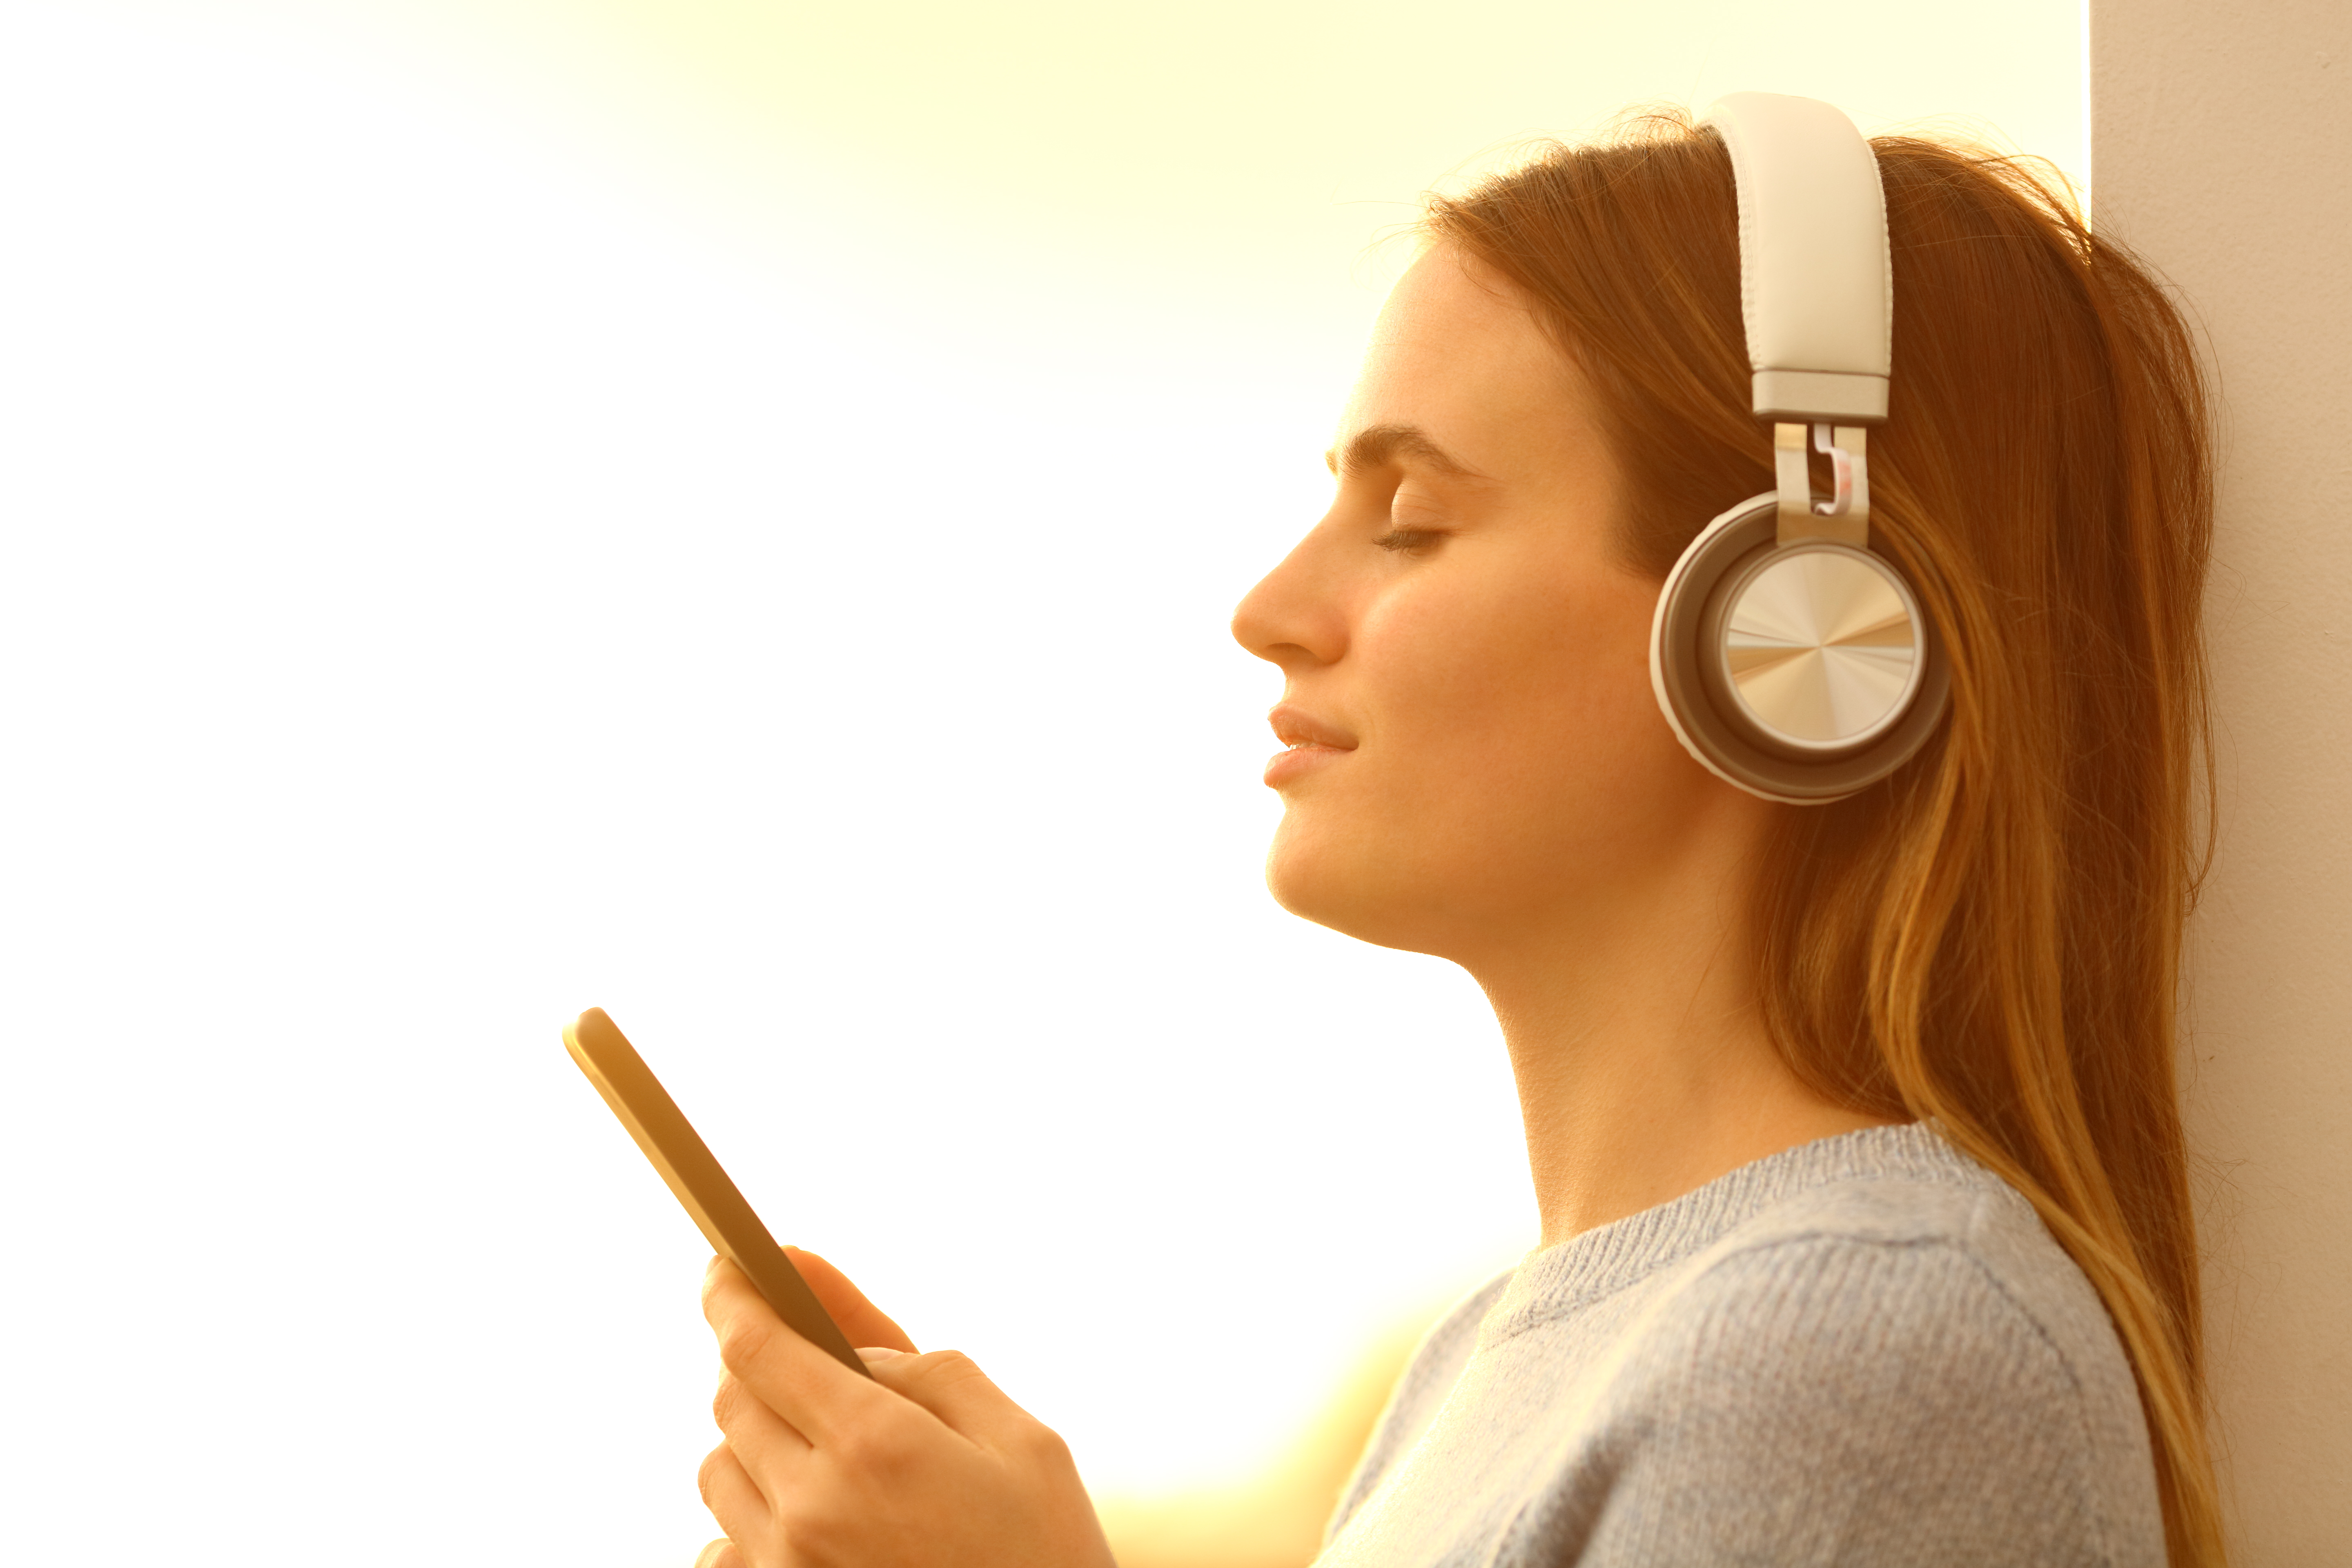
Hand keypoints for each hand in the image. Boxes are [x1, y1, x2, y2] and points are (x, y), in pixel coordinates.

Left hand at [694, 1249, 1116, 1567]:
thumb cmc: (1044, 1554)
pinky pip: (722, 1548)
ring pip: (719, 1470)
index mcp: (875, 1446)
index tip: (723, 1265)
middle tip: (802, 1357)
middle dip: (759, 1363)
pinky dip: (747, 1522)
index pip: (758, 1347)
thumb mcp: (1021, 1441)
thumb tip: (851, 1341)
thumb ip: (930, 1374)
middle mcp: (811, 1508)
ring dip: (755, 1441)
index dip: (732, 1294)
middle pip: (732, 1402)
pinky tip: (808, 1522)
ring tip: (823, 1451)